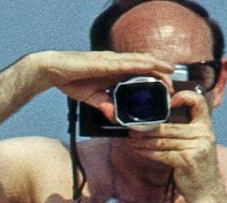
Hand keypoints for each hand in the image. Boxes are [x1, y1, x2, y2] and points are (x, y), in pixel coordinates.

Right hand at [32, 49, 176, 117]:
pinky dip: (141, 64)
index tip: (164, 91)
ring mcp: (112, 60)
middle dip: (161, 74)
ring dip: (157, 66)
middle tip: (172, 86)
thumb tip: (114, 117)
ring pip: (141, 60)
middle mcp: (117, 63)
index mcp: (115, 71)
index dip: (155, 79)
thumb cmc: (71, 80)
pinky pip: (127, 62)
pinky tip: (152, 66)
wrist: (54, 70)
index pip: (140, 73)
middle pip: (145, 65)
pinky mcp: (106, 61)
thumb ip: (105, 106)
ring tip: (170, 71)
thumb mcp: (92, 98)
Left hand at [126, 90, 221, 197]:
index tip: (167, 103)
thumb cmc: (196, 169)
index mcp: (206, 127)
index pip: (198, 102)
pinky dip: (147, 152)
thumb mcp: (195, 145)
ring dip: (143, 140)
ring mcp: (196, 147)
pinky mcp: (187, 161)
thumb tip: (157, 124)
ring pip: (163, 140)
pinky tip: (137, 150)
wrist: (206, 192)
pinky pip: (161, 153)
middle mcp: (203, 134)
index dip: (183, 97)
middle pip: (171, 126)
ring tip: (131, 139)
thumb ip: (184, 133)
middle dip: (148, 128)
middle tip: (132, 128)